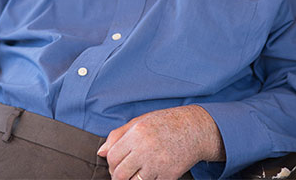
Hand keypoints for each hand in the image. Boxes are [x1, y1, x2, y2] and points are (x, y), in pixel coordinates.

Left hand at [97, 105, 224, 179]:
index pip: (112, 157)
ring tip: (136, 173)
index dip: (111, 163)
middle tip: (124, 172)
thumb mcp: (140, 121)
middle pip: (119, 174)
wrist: (194, 129)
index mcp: (137, 133)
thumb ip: (118, 135)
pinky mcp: (168, 176)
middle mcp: (146, 149)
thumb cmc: (165, 124)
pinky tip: (151, 173)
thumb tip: (100, 152)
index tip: (117, 163)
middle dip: (118, 176)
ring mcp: (158, 164)